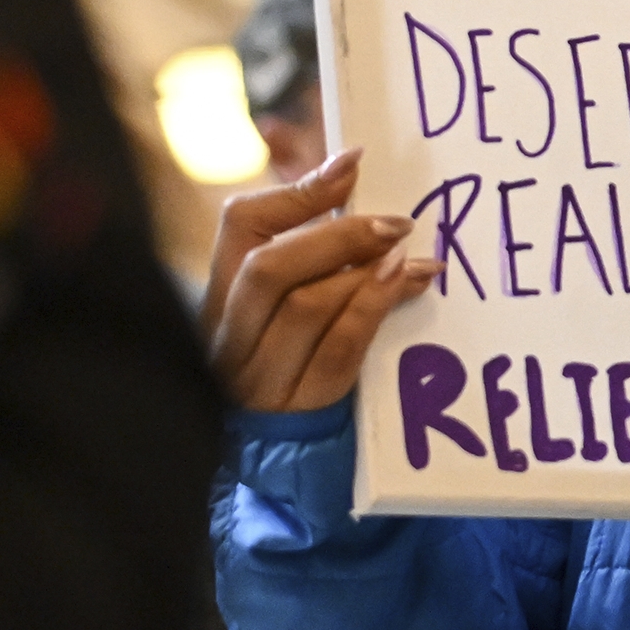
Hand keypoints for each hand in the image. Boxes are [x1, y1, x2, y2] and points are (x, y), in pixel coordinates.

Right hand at [202, 148, 434, 410]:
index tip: (354, 162)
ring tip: (409, 253)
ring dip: (364, 272)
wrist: (277, 467)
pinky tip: (407, 284)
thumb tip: (337, 166)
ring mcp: (261, 376)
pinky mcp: (300, 408)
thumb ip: (306, 251)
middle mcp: (230, 335)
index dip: (297, 189)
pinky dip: (375, 310)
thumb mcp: (282, 309)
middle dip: (337, 235)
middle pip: (268, 267)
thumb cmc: (289, 366)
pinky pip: (339, 351)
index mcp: (221, 297)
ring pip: (305, 307)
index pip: (239, 225)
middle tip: (396, 221)